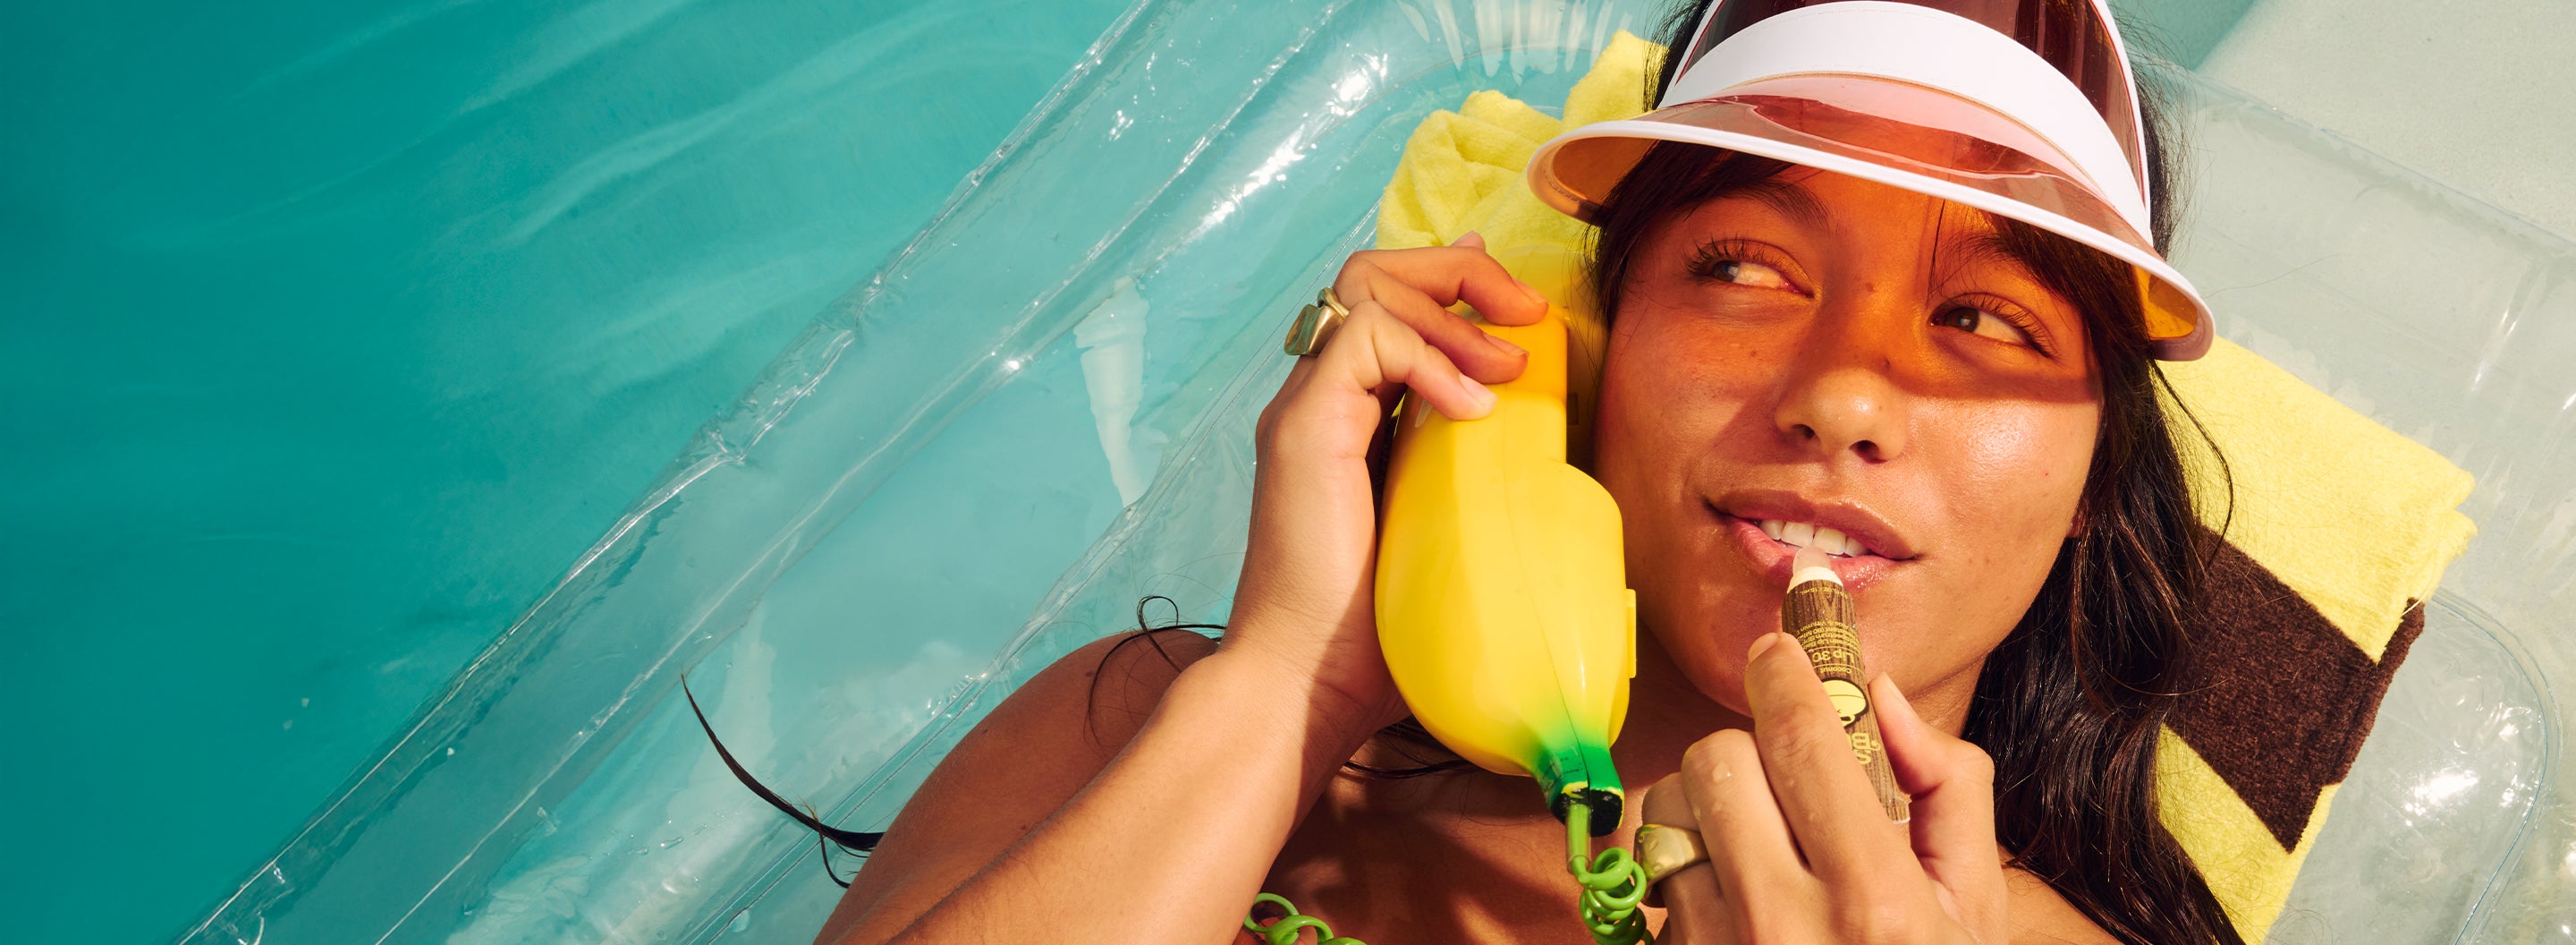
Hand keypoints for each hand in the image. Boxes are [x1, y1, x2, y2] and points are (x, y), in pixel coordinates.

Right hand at [1221, 233, 1547, 736]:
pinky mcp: (1302, 426)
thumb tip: (1540, 450)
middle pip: (1375, 272)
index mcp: (1351, 415)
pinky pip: (1365, 338)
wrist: (1308, 684)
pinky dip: (1430, 356)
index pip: (1392, 305)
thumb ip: (1481, 478)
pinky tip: (1473, 410)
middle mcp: (1321, 399)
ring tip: (1508, 368)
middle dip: (1461, 272)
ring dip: (1452, 309)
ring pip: (1366, 284)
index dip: (1456, 284)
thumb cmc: (1380, 634)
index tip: (1521, 308)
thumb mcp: (1452, 531)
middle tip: (1526, 314)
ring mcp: (1305, 408)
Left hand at [1645, 634, 2008, 943]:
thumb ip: (1949, 788)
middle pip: (1718, 762)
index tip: (1781, 646)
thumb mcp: (1976, 909)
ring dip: (1708, 812)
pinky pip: (1653, 884)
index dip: (1785, 671)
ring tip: (1759, 849)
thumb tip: (1881, 697)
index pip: (1801, 738)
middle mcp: (1786, 927)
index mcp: (1876, 903)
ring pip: (1669, 817)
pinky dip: (1686, 875)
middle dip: (1750, 749)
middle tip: (1785, 778)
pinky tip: (1734, 905)